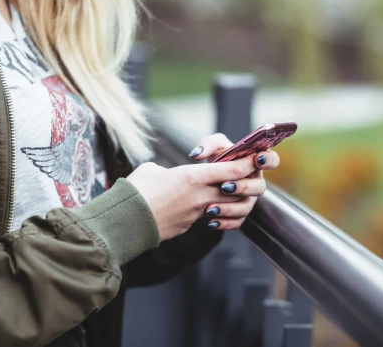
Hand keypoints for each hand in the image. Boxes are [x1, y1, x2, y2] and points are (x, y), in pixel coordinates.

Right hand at [127, 153, 266, 240]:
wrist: (126, 222)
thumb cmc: (136, 191)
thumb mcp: (152, 171)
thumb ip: (167, 170)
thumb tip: (166, 175)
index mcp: (193, 177)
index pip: (233, 170)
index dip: (248, 163)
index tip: (256, 157)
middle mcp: (201, 196)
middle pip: (237, 189)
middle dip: (245, 182)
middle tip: (244, 175)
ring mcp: (197, 213)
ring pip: (228, 206)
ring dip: (233, 200)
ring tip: (228, 193)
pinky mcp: (190, 226)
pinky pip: (212, 218)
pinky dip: (217, 213)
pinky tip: (210, 209)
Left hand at [188, 133, 279, 229]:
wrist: (205, 179)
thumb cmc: (216, 158)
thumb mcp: (212, 146)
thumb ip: (207, 144)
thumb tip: (197, 154)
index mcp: (254, 163)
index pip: (272, 160)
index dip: (268, 160)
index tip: (256, 159)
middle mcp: (255, 182)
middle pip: (259, 187)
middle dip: (243, 187)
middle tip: (224, 186)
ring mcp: (248, 199)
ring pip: (246, 207)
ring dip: (230, 208)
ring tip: (210, 208)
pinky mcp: (239, 214)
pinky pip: (237, 222)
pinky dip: (224, 223)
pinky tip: (211, 221)